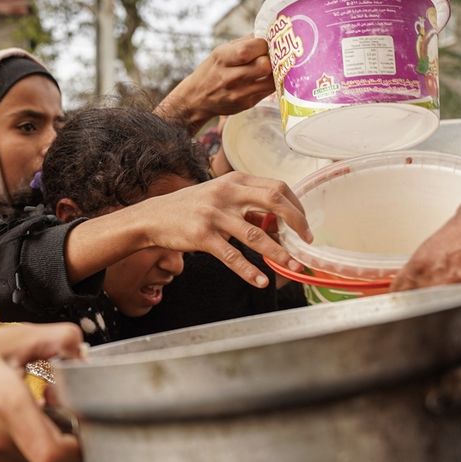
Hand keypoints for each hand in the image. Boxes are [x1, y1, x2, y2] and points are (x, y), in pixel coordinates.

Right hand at [0, 324, 84, 461]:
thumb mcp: (10, 337)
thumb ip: (56, 339)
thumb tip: (84, 350)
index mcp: (6, 403)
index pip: (54, 454)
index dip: (79, 443)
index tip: (79, 414)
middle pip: (56, 460)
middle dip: (70, 436)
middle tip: (61, 404)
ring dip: (51, 438)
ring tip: (37, 406)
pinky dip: (34, 444)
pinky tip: (21, 418)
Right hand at [134, 171, 311, 287]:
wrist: (153, 217)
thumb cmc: (190, 207)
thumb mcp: (219, 194)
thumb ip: (246, 202)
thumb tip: (276, 221)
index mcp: (235, 180)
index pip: (277, 187)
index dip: (296, 206)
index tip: (304, 223)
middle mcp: (227, 193)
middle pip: (274, 201)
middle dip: (296, 222)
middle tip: (307, 240)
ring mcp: (215, 214)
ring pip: (255, 234)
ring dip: (279, 252)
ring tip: (293, 266)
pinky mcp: (202, 236)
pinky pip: (232, 256)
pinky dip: (249, 270)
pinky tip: (261, 280)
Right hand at [157, 37, 274, 132]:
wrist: (196, 99)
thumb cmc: (212, 70)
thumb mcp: (221, 52)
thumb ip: (244, 42)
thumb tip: (268, 32)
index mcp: (222, 58)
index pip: (250, 48)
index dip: (264, 44)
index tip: (265, 44)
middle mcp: (229, 77)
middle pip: (264, 65)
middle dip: (271, 58)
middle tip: (272, 56)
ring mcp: (239, 93)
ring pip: (271, 80)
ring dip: (275, 71)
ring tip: (273, 67)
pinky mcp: (247, 104)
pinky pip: (269, 91)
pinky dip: (271, 82)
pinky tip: (267, 78)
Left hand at [392, 189, 460, 331]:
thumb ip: (451, 234)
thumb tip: (453, 237)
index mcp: (427, 264)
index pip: (400, 292)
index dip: (407, 294)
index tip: (412, 295)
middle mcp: (442, 292)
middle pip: (422, 311)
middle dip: (431, 306)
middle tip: (447, 296)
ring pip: (452, 324)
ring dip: (458, 316)